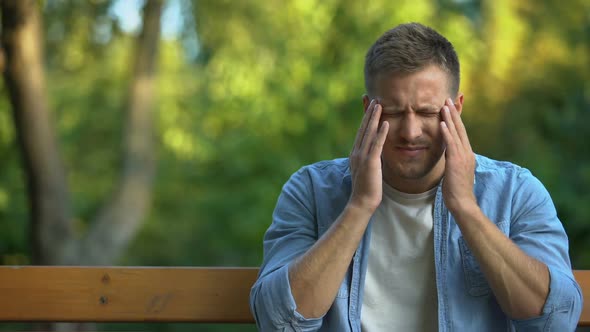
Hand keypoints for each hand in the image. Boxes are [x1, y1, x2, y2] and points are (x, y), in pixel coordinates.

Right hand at [348, 99, 388, 213]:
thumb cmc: (366, 189)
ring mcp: (362, 156)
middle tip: (374, 99)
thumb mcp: (367, 170)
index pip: (361, 132)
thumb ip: (370, 159)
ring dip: (374, 118)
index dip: (365, 118)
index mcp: (355, 153)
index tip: (370, 107)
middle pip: (363, 128)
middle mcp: (356, 152)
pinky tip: (386, 122)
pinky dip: (381, 132)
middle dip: (369, 113)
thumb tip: (376, 153)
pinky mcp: (370, 162)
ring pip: (368, 132)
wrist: (361, 203)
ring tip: (379, 104)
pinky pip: (376, 144)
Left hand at [440, 98, 476, 213]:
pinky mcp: (456, 162)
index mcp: (467, 155)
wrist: (462, 203)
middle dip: (454, 113)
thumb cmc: (456, 191)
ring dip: (450, 118)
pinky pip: (451, 144)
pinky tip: (441, 123)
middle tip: (448, 99)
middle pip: (460, 129)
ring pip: (456, 133)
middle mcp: (467, 153)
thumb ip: (454, 162)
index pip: (461, 133)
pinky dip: (446, 132)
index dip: (456, 120)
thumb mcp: (456, 173)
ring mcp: (463, 157)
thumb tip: (450, 157)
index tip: (451, 108)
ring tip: (444, 105)